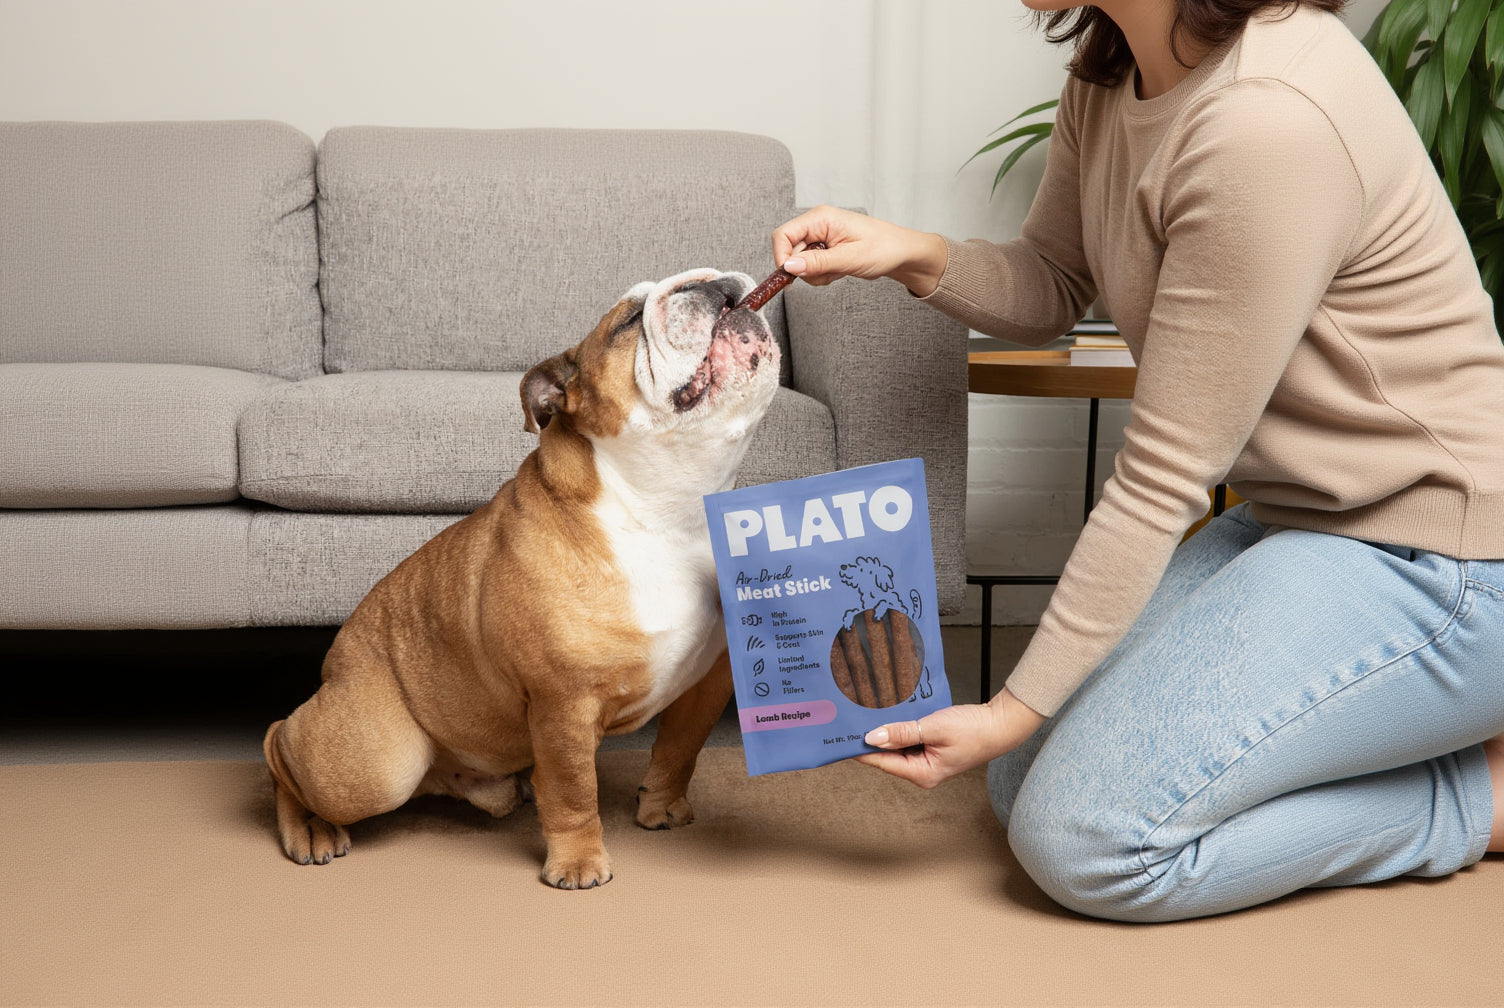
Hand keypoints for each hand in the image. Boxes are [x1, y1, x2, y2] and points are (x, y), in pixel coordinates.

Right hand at [772, 205, 947, 296]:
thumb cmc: (883, 249)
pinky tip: (839, 270)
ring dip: (815, 274)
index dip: (782, 257)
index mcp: (821, 218)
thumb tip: (789, 266)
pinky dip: (822, 274)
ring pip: (800, 262)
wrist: (902, 253)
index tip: (791, 277)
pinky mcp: (825, 248)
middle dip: (805, 269)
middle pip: (790, 251)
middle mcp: (817, 224)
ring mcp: (820, 236)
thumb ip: (818, 262)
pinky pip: (811, 266)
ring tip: (839, 271)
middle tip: (828, 274)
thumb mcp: (850, 258)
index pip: (783, 235)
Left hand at [854, 688, 1044, 788]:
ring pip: (896, 746)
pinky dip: (899, 728)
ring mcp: (926, 761)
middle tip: (848, 720)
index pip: (881, 762)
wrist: (1000, 725)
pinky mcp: (931, 749)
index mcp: (921, 774)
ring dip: (885, 731)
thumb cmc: (974, 730)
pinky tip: (890, 714)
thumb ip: (902, 733)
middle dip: (870, 738)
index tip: (839, 739)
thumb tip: (872, 738)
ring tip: (864, 714)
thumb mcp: (934, 728)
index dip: (859, 750)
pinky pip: (908, 740)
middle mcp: (921, 772)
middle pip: (886, 755)